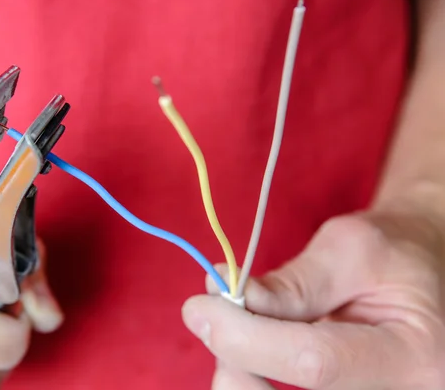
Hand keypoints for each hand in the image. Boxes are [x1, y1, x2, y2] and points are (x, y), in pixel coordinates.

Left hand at [181, 213, 444, 388]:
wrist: (424, 272)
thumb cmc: (395, 252)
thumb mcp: (351, 249)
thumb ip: (293, 282)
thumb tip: (224, 298)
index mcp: (412, 358)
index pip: (313, 364)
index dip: (245, 338)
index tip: (198, 306)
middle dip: (235, 359)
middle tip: (210, 315)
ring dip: (240, 365)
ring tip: (236, 320)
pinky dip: (252, 370)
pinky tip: (250, 340)